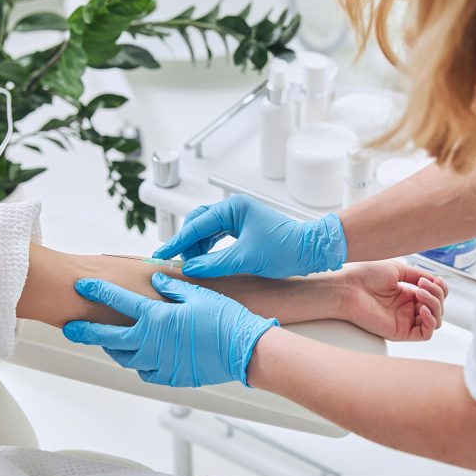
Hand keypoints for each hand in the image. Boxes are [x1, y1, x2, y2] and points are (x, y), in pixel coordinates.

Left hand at [62, 274, 277, 386]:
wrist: (244, 351)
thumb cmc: (226, 320)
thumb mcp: (199, 295)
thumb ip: (173, 287)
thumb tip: (157, 281)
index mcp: (156, 318)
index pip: (118, 302)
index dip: (97, 292)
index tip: (82, 286)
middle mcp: (152, 342)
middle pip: (108, 338)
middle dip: (86, 332)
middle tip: (70, 328)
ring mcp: (160, 363)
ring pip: (125, 358)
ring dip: (113, 348)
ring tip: (106, 342)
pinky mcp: (171, 377)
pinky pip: (145, 372)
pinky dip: (138, 364)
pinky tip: (139, 358)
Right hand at [153, 194, 346, 278]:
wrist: (312, 251)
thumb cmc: (286, 249)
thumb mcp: (246, 258)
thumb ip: (215, 263)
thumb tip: (191, 268)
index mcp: (234, 208)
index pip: (197, 224)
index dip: (178, 241)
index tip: (163, 254)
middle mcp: (235, 209)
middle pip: (198, 223)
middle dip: (186, 242)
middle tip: (177, 261)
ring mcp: (239, 219)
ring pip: (207, 231)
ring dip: (197, 247)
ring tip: (191, 265)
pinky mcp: (244, 230)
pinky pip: (218, 237)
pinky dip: (208, 249)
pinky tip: (204, 261)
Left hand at [342, 261, 447, 340]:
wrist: (348, 287)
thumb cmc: (365, 275)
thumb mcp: (398, 269)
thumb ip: (419, 275)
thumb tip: (436, 281)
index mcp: (406, 294)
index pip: (435, 296)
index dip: (440, 288)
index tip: (432, 279)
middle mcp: (407, 308)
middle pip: (438, 308)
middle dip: (437, 295)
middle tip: (422, 286)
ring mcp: (404, 321)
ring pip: (435, 320)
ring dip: (435, 305)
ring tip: (420, 294)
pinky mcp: (400, 332)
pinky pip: (425, 334)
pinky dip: (431, 322)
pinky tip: (422, 310)